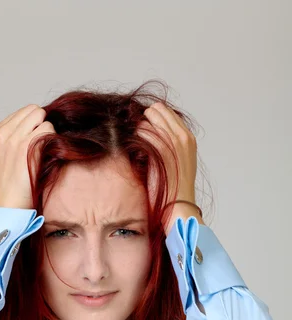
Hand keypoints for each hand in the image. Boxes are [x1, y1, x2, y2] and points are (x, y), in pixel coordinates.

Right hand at [0, 104, 55, 208]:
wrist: (7, 204)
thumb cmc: (10, 186)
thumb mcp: (5, 155)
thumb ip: (16, 137)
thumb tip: (39, 124)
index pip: (24, 111)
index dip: (35, 123)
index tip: (36, 139)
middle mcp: (4, 132)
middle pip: (35, 110)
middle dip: (42, 124)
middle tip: (43, 146)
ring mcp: (15, 138)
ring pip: (43, 120)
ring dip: (49, 134)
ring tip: (43, 154)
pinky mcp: (27, 146)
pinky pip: (49, 132)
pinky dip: (52, 143)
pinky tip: (46, 158)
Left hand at [137, 101, 197, 219]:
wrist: (178, 205)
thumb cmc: (174, 188)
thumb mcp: (179, 162)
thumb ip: (171, 146)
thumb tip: (152, 134)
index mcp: (188, 138)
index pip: (166, 112)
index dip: (152, 118)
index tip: (143, 130)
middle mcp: (182, 136)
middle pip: (157, 110)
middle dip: (144, 120)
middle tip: (137, 136)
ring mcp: (173, 141)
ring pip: (148, 119)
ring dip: (138, 129)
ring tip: (135, 146)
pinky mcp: (161, 149)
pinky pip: (143, 131)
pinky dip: (135, 138)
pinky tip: (134, 151)